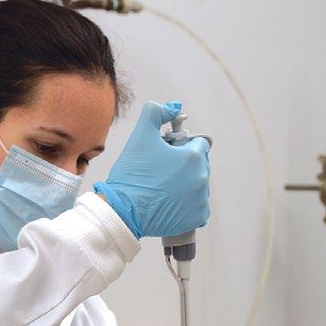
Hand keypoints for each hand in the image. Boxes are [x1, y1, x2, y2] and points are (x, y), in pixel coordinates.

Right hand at [93, 101, 210, 238]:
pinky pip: (198, 208)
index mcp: (193, 157)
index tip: (169, 152)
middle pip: (200, 165)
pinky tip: (170, 203)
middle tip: (162, 171)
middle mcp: (201, 178)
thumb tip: (173, 107)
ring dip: (185, 185)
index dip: (183, 145)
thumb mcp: (140, 136)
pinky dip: (187, 206)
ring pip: (198, 186)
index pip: (200, 143)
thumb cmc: (132, 175)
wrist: (123, 210)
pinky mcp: (196, 218)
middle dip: (184, 165)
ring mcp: (200, 200)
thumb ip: (155, 113)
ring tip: (162, 189)